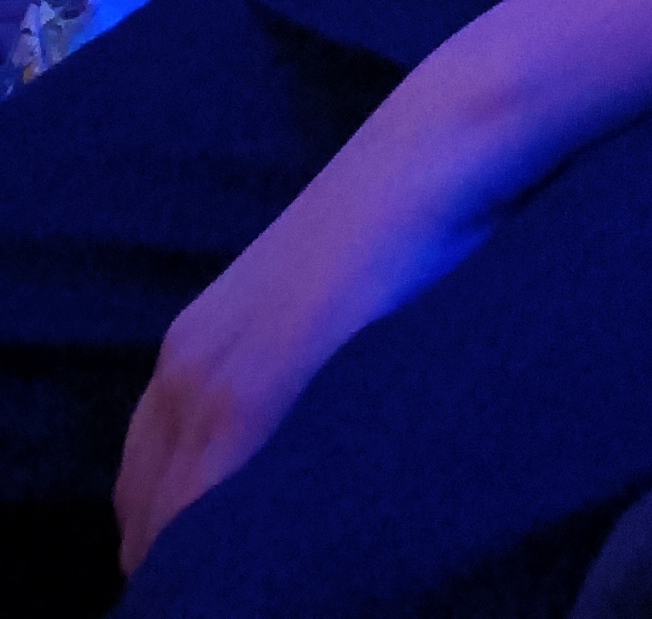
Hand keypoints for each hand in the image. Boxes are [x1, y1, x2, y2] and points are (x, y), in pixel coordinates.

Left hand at [115, 114, 494, 566]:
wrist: (432, 151)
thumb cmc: (396, 227)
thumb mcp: (317, 312)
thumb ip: (288, 378)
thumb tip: (290, 457)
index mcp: (188, 348)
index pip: (144, 486)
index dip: (170, 539)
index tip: (215, 572)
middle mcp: (182, 364)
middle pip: (146, 511)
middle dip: (180, 558)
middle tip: (236, 586)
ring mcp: (214, 374)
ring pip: (172, 515)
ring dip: (203, 561)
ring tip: (256, 585)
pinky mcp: (256, 382)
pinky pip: (211, 495)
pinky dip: (224, 543)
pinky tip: (265, 563)